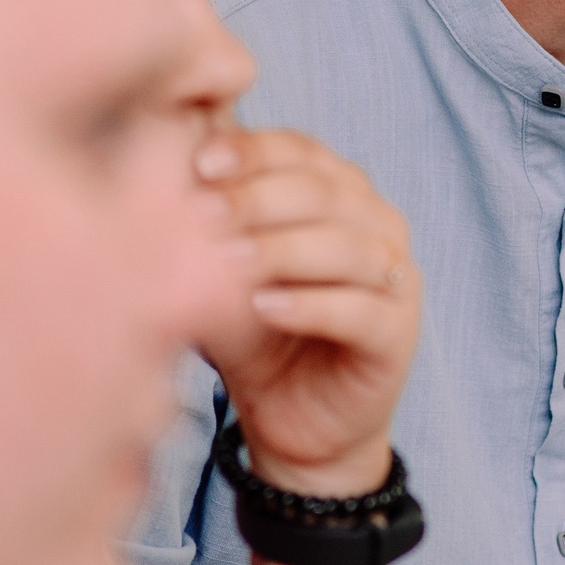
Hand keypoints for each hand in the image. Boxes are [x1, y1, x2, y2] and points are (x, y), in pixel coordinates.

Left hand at [195, 127, 419, 497]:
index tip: (199, 165)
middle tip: (203, 215)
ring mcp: (397, 279)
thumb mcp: (221, 263)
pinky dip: (310, 305)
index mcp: (342, 191)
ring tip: (227, 263)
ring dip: (282, 250)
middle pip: (325, 192)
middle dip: (259, 198)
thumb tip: (166, 145)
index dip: (253, 152)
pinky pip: (360, 311)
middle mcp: (379, 224)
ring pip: (347, 248)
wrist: (288, 419)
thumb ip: (210, 208)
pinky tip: (265, 307)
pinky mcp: (399, 334)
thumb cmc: (251, 329)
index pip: (302, 151)